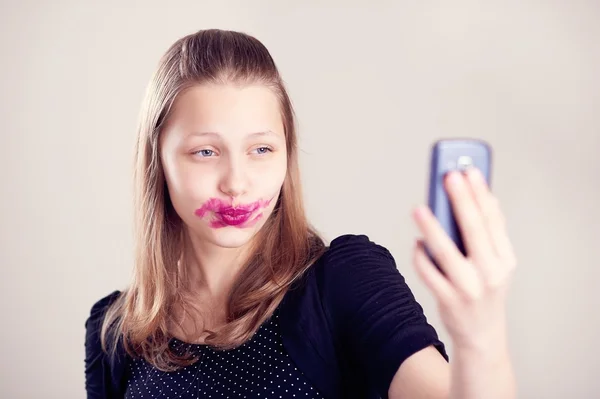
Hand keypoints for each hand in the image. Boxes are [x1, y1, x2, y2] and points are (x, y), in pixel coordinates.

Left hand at [412, 168, 516, 351]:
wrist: (482, 335)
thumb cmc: (485, 291)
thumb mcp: (495, 264)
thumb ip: (485, 236)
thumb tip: (469, 198)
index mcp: (505, 259)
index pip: (493, 220)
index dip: (481, 193)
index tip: (470, 171)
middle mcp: (490, 272)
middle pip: (474, 228)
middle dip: (461, 199)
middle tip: (449, 175)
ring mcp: (469, 287)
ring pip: (446, 250)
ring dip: (431, 227)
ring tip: (419, 208)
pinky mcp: (449, 299)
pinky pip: (429, 272)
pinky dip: (421, 255)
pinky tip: (417, 243)